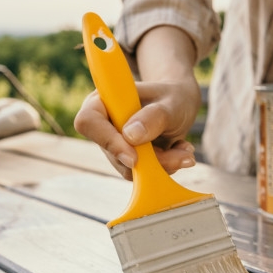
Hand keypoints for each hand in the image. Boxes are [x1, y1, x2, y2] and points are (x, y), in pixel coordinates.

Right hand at [74, 25, 201, 179]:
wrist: (180, 106)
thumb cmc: (173, 98)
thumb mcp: (171, 103)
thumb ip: (154, 116)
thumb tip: (130, 137)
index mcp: (103, 101)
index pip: (88, 122)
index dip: (108, 141)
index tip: (135, 157)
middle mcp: (103, 125)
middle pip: (113, 153)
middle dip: (150, 158)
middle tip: (182, 151)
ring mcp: (113, 145)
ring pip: (129, 168)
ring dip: (162, 164)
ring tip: (184, 149)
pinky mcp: (125, 160)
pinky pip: (139, 174)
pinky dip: (163, 168)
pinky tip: (177, 152)